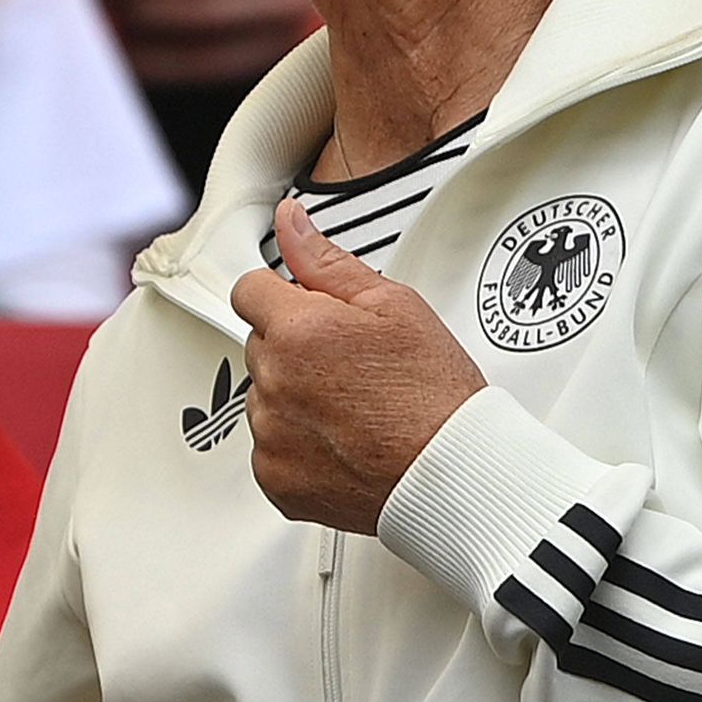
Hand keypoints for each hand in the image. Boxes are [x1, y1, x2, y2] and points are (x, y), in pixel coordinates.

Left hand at [230, 198, 488, 530]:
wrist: (451, 474)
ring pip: (265, 397)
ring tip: (355, 408)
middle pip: (262, 345)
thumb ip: (326, 261)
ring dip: (294, 397)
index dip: (284, 296)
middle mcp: (273, 382)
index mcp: (297, 330)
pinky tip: (344, 442)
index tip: (309, 311)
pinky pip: (271, 448)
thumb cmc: (434, 396)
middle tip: (352, 366)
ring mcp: (270, 434)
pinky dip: (298, 446)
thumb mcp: (394, 306)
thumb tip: (290, 223)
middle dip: (295, 347)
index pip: (249, 290)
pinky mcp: (274, 479)